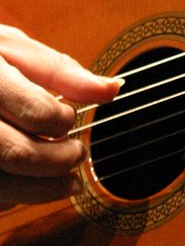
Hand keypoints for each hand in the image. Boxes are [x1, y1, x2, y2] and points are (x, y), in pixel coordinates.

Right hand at [0, 24, 119, 205]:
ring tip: (68, 182)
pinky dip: (10, 196)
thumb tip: (113, 89)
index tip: (70, 118)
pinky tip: (24, 184)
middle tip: (79, 155)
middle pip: (17, 153)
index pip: (36, 112)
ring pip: (1, 184)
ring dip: (42, 190)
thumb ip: (59, 70)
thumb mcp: (10, 49)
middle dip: (58, 161)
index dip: (62, 121)